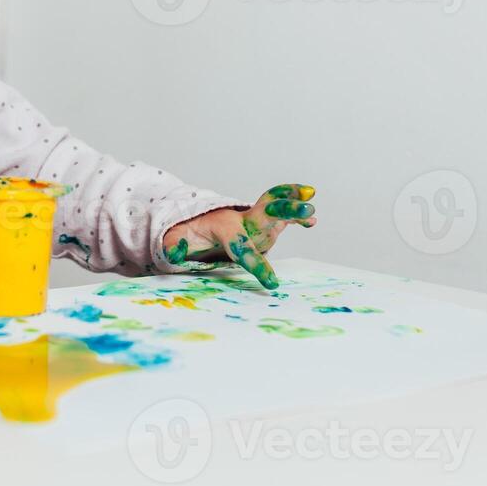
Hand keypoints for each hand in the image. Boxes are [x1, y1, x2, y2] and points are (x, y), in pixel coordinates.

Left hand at [160, 184, 316, 289]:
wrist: (198, 221)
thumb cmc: (189, 233)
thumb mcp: (174, 240)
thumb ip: (174, 245)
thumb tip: (177, 251)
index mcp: (224, 226)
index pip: (240, 245)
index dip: (256, 263)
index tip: (272, 283)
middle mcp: (243, 219)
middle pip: (265, 211)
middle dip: (284, 208)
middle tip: (305, 206)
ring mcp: (255, 219)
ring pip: (276, 205)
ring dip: (294, 202)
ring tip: (311, 202)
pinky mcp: (264, 222)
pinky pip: (282, 216)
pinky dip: (297, 216)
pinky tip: (312, 221)